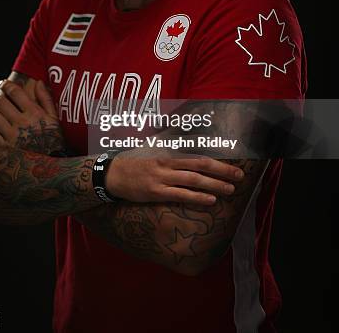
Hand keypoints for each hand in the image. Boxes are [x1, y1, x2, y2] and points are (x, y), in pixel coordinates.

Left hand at [0, 79, 66, 154]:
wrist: (49, 168)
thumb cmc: (53, 141)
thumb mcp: (55, 119)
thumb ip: (46, 99)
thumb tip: (37, 82)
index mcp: (34, 112)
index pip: (15, 92)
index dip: (6, 85)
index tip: (2, 83)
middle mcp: (22, 122)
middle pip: (0, 102)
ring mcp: (11, 135)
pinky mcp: (3, 147)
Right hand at [106, 154, 243, 206]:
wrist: (113, 174)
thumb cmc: (136, 165)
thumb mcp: (154, 154)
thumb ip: (172, 154)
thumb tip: (190, 153)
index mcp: (169, 155)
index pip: (199, 158)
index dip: (218, 163)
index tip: (234, 168)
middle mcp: (168, 165)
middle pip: (201, 166)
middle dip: (222, 172)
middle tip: (240, 177)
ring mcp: (162, 178)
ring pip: (193, 180)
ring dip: (214, 185)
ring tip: (230, 190)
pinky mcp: (155, 192)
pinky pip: (180, 195)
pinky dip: (197, 197)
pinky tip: (210, 200)